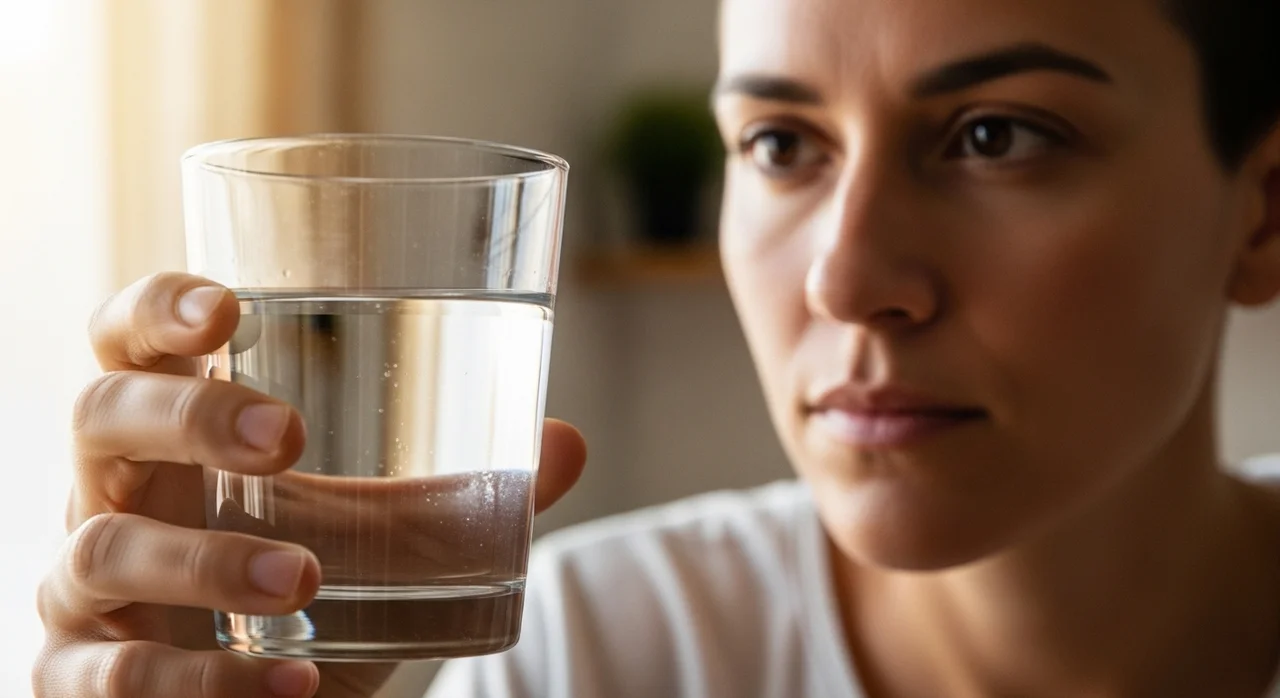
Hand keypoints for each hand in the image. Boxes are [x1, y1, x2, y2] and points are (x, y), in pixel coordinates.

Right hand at [33, 273, 586, 697]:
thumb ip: (466, 492)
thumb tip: (566, 443)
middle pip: (100, 415)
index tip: (227, 307)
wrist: (260, 696)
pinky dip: (204, 683)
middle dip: (187, 417)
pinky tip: (291, 686)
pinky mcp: (83, 677)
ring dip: (208, 564)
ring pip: (100, 552)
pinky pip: (114, 675)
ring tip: (308, 580)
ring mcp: (83, 587)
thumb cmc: (305, 583)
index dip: (157, 309)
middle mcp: (114, 494)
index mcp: (174, 432)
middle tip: (287, 437)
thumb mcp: (380, 535)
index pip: (130, 341)